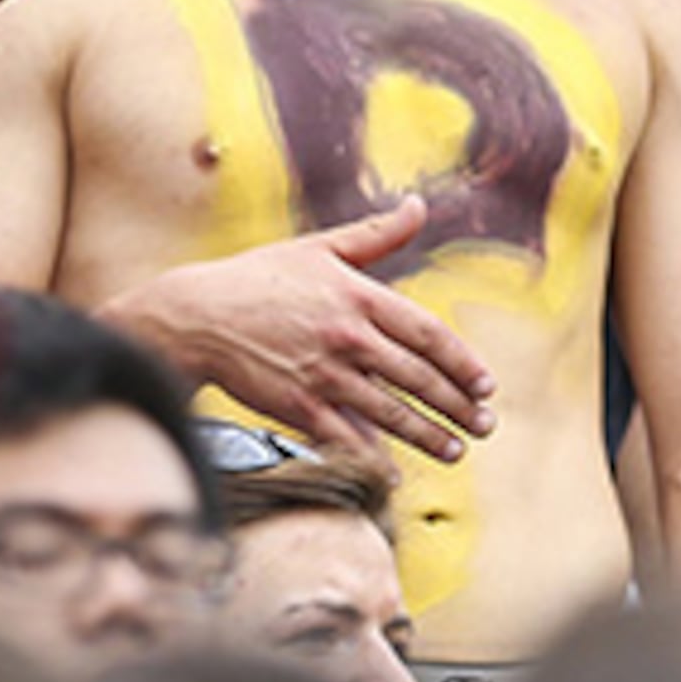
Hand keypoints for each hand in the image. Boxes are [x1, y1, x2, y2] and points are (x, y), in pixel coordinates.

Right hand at [108, 197, 495, 463]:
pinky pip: (346, 439)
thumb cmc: (257, 279)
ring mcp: (323, 374)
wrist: (195, 316)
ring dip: (429, 436)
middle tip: (484, 425)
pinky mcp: (297, 405)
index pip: (428, 334)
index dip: (462, 362)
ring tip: (455, 451)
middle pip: (418, 377)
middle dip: (458, 406)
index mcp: (358, 296)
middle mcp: (347, 336)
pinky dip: (374, 460)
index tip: (485, 384)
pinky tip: (395, 475)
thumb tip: (417, 206)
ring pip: (391, 413)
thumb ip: (375, 233)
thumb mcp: (317, 248)